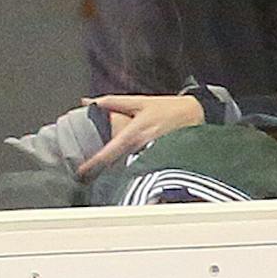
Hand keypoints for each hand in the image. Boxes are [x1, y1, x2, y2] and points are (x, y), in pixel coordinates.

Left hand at [75, 93, 208, 177]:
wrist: (197, 114)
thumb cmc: (167, 108)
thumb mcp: (139, 102)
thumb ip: (111, 103)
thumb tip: (87, 101)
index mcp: (133, 134)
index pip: (108, 154)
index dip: (92, 165)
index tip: (80, 173)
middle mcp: (141, 148)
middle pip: (114, 166)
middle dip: (99, 172)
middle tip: (86, 176)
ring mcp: (150, 157)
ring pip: (127, 170)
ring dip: (112, 174)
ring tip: (99, 176)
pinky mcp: (158, 161)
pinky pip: (139, 170)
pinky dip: (128, 172)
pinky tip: (120, 174)